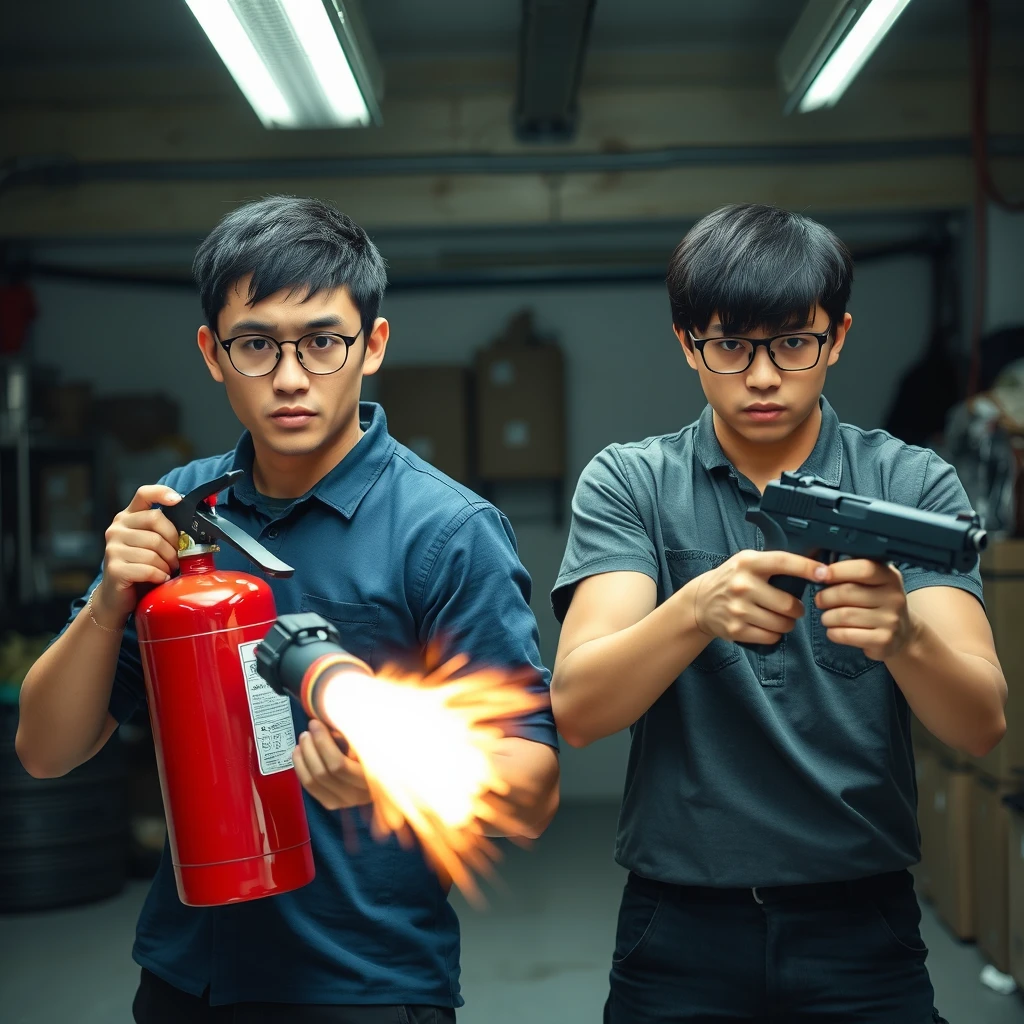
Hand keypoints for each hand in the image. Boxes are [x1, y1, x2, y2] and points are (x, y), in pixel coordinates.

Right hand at [94, 485, 181, 626]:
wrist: (118, 597)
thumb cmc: (142, 569)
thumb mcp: (153, 547)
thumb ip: (165, 534)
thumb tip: (192, 533)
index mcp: (129, 518)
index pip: (144, 494)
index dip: (161, 492)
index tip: (177, 500)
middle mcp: (117, 528)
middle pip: (156, 520)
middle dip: (173, 541)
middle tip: (177, 558)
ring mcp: (113, 547)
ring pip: (154, 548)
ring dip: (167, 564)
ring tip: (166, 571)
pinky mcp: (114, 567)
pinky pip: (148, 568)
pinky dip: (159, 576)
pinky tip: (158, 580)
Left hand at [292, 719, 371, 810]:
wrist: (386, 778)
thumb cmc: (379, 753)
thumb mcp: (370, 744)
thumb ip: (351, 739)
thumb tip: (328, 731)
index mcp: (370, 779)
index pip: (338, 764)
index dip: (322, 742)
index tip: (315, 723)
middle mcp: (357, 795)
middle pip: (323, 773)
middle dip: (310, 748)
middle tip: (307, 731)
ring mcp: (343, 803)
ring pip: (314, 782)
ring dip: (303, 758)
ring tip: (302, 740)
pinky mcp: (332, 804)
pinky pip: (310, 788)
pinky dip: (301, 769)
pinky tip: (298, 754)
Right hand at [692, 550, 825, 645]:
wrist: (701, 602)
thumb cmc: (733, 579)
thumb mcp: (748, 562)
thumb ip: (775, 563)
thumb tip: (816, 565)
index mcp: (748, 563)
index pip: (783, 562)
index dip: (806, 567)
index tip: (825, 573)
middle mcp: (742, 585)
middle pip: (788, 604)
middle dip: (797, 610)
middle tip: (793, 608)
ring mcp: (738, 609)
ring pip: (781, 624)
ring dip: (787, 624)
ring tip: (779, 618)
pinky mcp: (735, 629)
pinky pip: (770, 637)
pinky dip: (774, 634)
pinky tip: (766, 627)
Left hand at [814, 559, 913, 661]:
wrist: (903, 634)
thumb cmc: (876, 602)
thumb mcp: (873, 582)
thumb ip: (852, 571)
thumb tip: (820, 570)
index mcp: (890, 577)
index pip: (864, 569)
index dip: (837, 570)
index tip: (820, 575)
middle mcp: (894, 597)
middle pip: (847, 592)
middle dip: (824, 597)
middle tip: (820, 600)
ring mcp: (891, 620)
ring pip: (843, 615)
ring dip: (826, 617)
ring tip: (827, 617)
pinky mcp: (883, 641)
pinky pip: (845, 635)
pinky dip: (832, 633)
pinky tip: (834, 631)